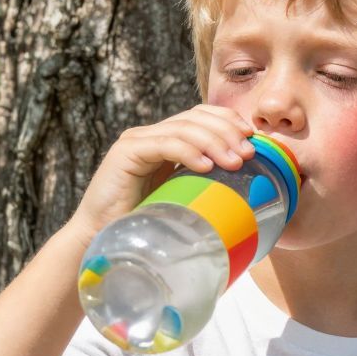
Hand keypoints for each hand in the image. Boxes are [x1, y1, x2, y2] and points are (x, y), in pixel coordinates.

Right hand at [70, 105, 257, 239]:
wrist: (103, 239)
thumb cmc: (148, 225)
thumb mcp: (185, 198)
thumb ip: (206, 183)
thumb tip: (249, 182)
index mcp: (166, 142)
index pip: (201, 116)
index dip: (228, 120)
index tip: (253, 137)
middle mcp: (151, 135)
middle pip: (195, 117)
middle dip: (227, 131)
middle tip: (249, 152)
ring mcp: (138, 141)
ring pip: (183, 129)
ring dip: (214, 142)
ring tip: (236, 162)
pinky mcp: (126, 153)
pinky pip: (164, 144)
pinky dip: (189, 152)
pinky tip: (207, 167)